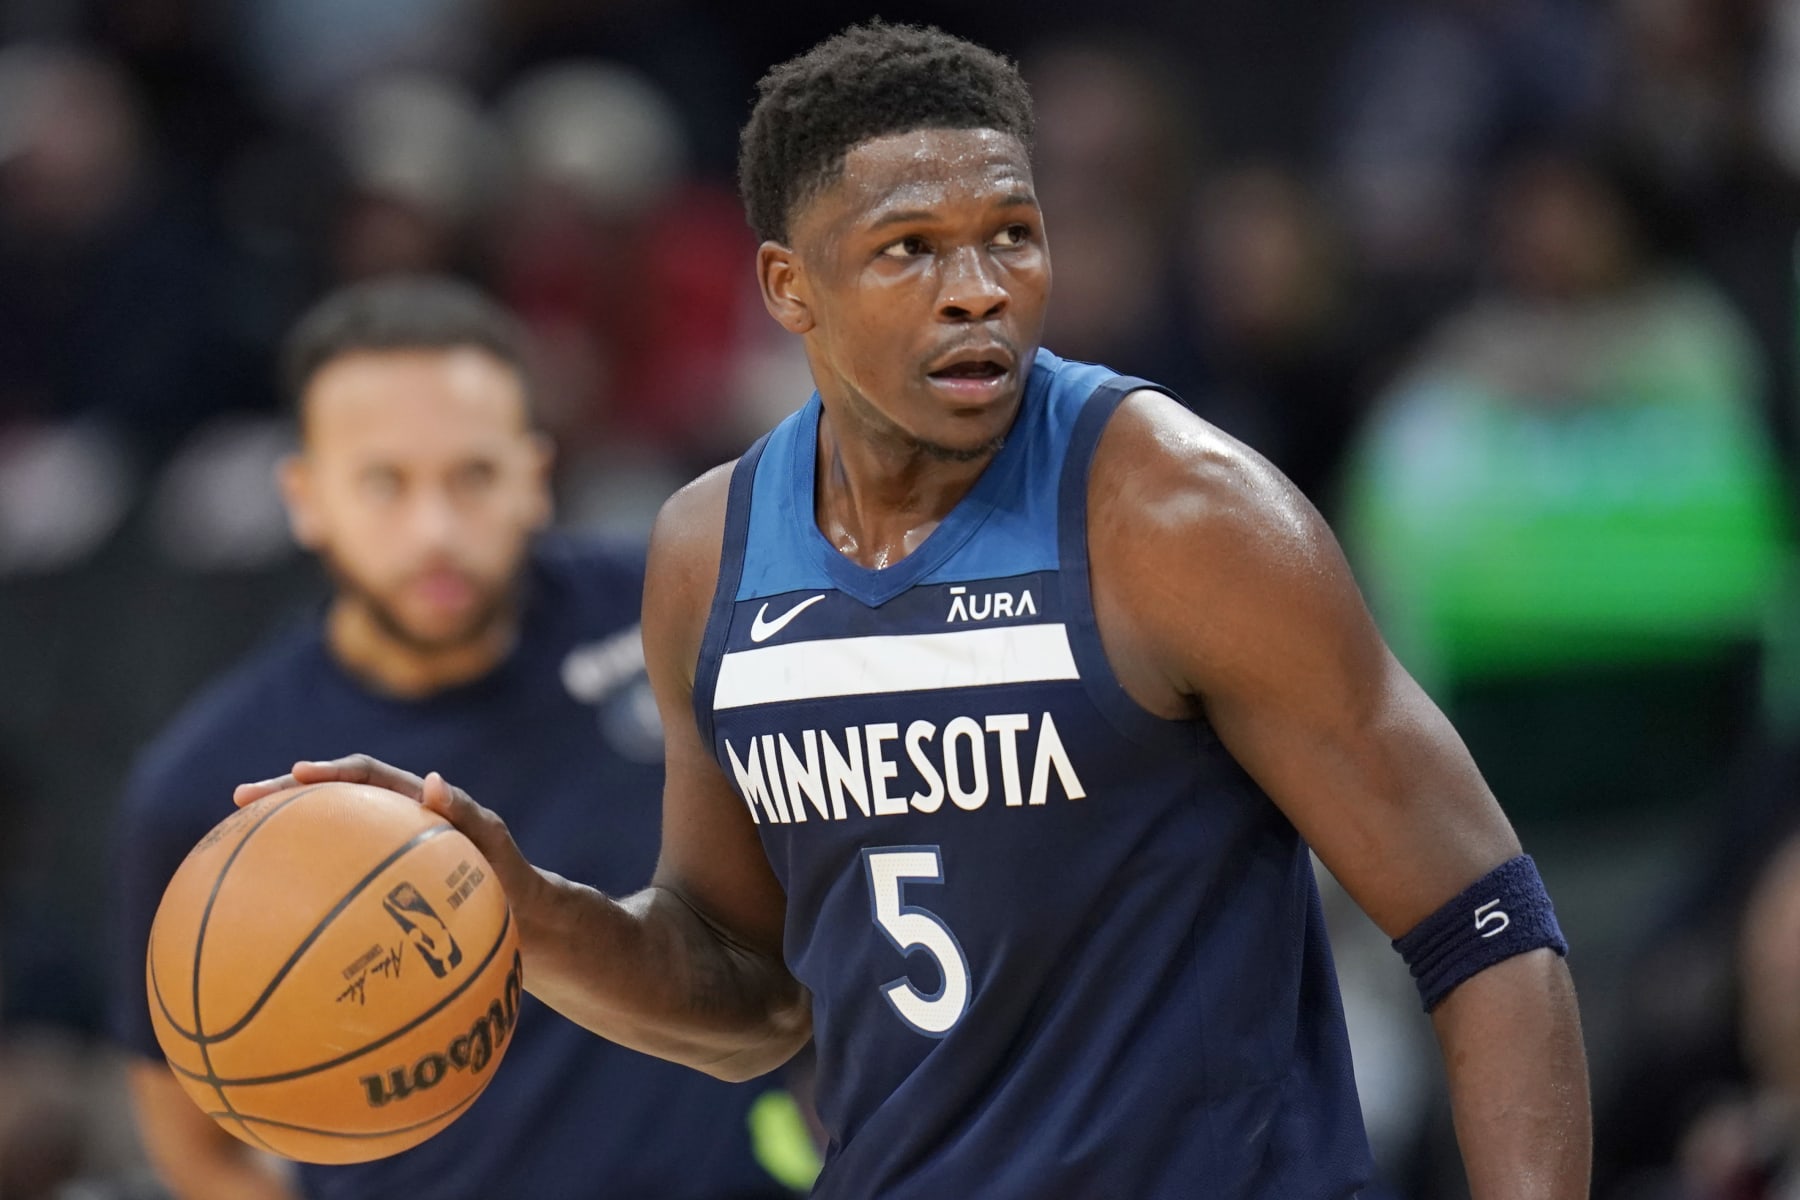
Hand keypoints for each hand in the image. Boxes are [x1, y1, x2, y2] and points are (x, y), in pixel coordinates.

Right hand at [234, 755, 548, 921]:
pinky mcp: (374, 891)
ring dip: (282, 838)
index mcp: (413, 804)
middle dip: (283, 795)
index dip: (331, 771)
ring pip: (323, 840)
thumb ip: (469, 814)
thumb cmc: (508, 878)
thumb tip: (433, 782)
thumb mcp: (494, 846)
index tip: (296, 773)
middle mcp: (389, 824)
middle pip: (329, 801)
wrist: (519, 918)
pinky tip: (265, 918)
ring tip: (230, 849)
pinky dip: (300, 891)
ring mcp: (378, 859)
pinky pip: (332, 885)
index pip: (366, 776)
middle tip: (239, 799)